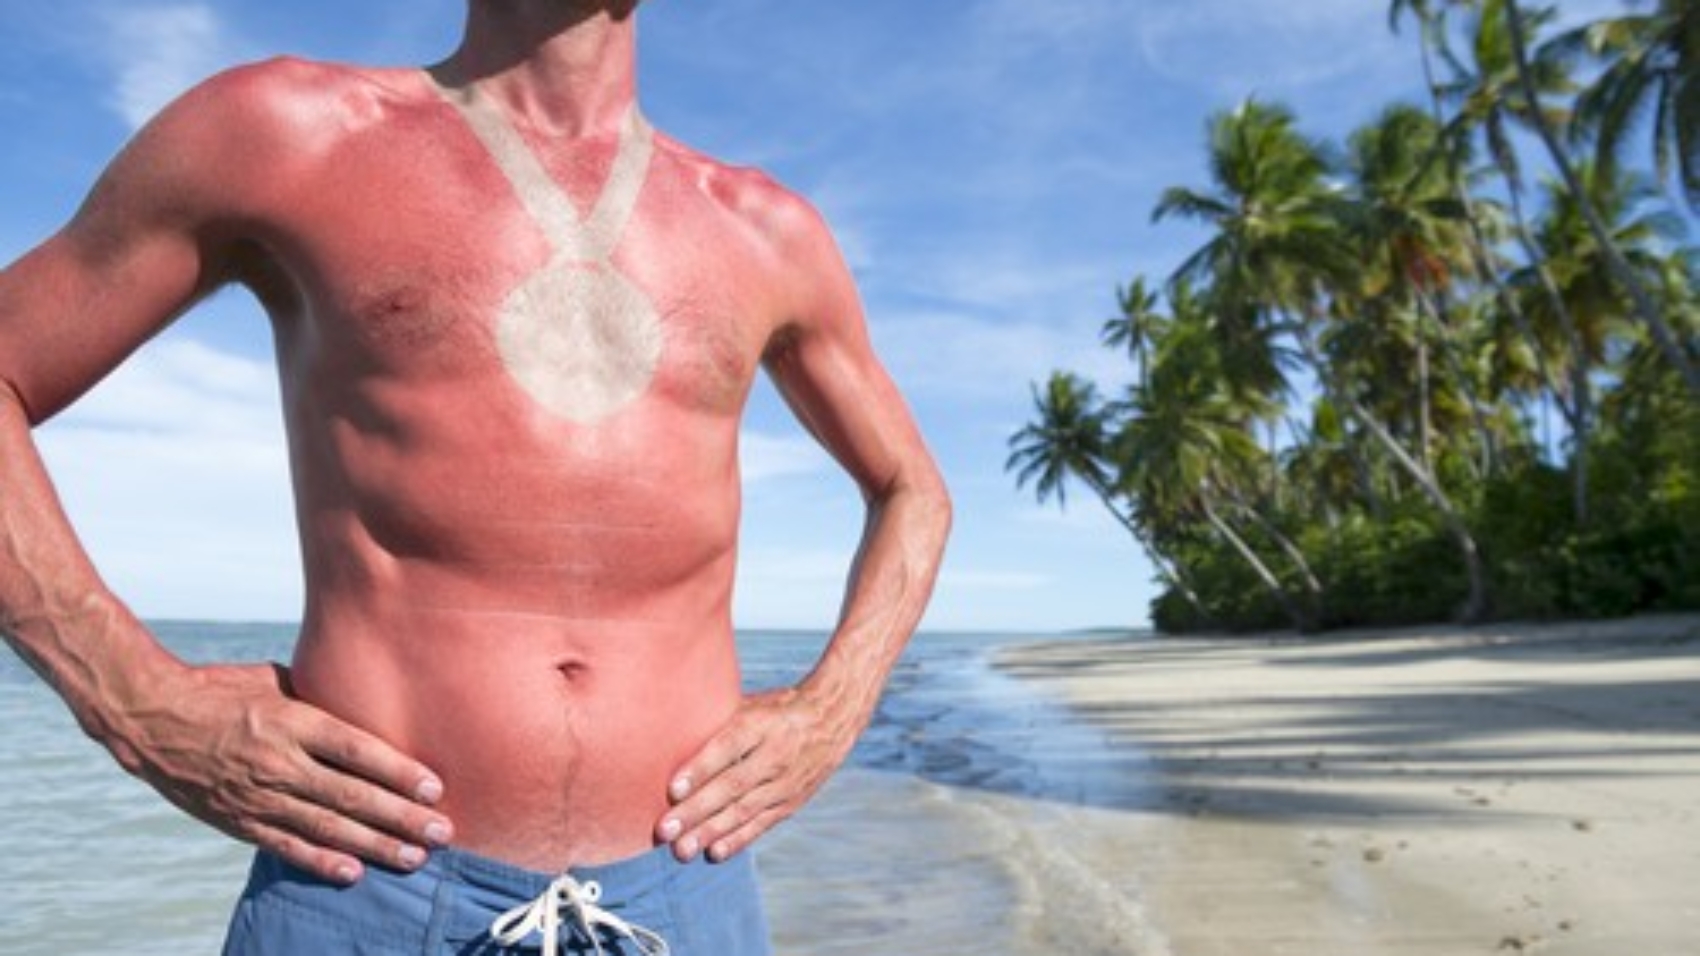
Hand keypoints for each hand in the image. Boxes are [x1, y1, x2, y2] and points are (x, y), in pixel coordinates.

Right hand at [106, 661, 452, 884]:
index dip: (399, 772)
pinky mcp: (239, 820)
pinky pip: (286, 845)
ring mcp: (258, 795)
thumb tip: (364, 702)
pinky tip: (354, 872)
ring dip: (375, 845)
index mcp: (292, 721)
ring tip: (414, 857)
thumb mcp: (274, 679)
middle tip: (442, 833)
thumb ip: (319, 697)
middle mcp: (280, 762)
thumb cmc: (221, 690)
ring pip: (327, 826)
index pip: (357, 750)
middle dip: (402, 817)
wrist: (150, 719)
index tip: (434, 788)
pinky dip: (321, 861)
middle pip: (352, 795)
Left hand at [656, 686, 857, 863]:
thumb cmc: (775, 709)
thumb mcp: (751, 703)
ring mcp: (786, 782)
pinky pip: (761, 824)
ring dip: (710, 832)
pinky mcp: (791, 802)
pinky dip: (737, 840)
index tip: (671, 789)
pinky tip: (712, 853)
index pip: (728, 746)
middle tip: (664, 830)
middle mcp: (775, 755)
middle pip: (732, 786)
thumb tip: (668, 732)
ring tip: (681, 850)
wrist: (832, 719)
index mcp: (761, 723)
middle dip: (696, 810)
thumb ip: (717, 719)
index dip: (700, 768)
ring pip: (744, 810)